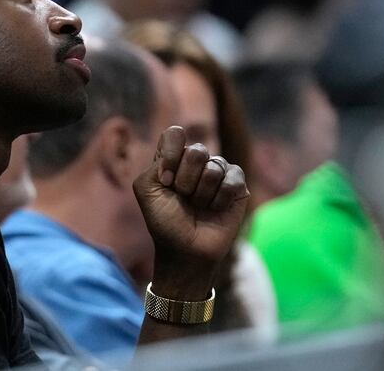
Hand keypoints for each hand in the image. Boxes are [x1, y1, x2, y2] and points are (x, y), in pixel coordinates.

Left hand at [133, 126, 248, 297]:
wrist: (186, 250)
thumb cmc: (164, 221)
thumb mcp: (146, 190)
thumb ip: (156, 164)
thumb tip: (185, 154)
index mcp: (172, 157)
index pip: (175, 134)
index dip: (171, 156)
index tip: (166, 181)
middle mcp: (196, 161)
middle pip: (196, 150)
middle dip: (186, 181)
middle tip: (183, 198)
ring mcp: (218, 171)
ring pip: (214, 166)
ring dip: (202, 194)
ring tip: (198, 207)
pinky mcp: (237, 185)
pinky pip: (232, 179)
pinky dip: (219, 199)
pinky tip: (214, 209)